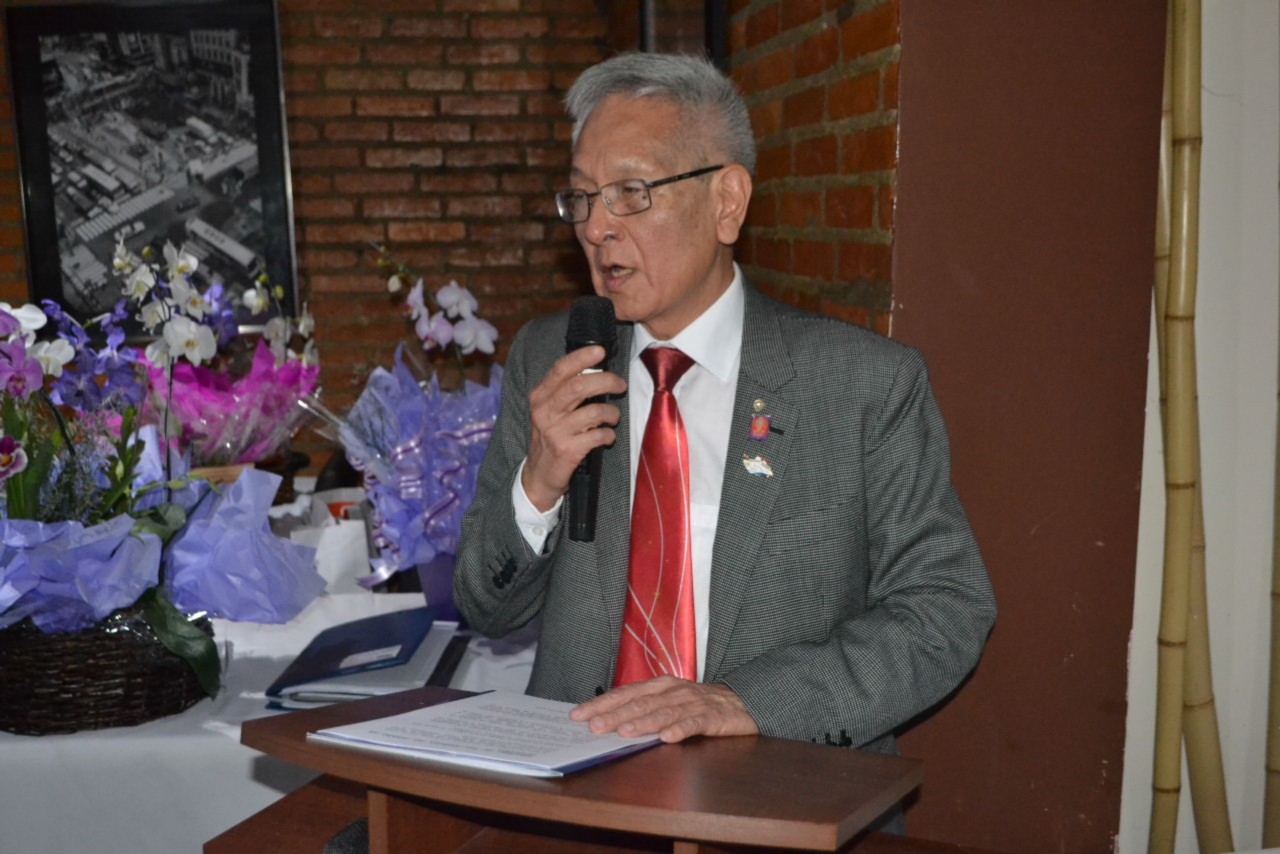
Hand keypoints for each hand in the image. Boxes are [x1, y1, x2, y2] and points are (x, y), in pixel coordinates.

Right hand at [522, 345, 625, 511]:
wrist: (538, 476)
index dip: (582, 357)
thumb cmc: (551, 438)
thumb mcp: (550, 411)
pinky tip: (607, 437)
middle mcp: (544, 411)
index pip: (561, 369)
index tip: (601, 350)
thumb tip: (596, 370)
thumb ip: (566, 392)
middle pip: (579, 386)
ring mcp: (555, 431)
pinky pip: (598, 436)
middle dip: (606, 380)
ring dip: (611, 413)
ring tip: (613, 417)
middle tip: (621, 384)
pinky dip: (608, 434)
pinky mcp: (567, 450)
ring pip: (593, 411)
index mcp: (540, 397)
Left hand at [569, 676, 758, 742]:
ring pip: (664, 712)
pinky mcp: (712, 717)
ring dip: (643, 723)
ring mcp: (693, 702)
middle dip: (615, 715)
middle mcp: (673, 691)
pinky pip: (694, 723)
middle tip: (594, 727)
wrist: (743, 702)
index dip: (601, 704)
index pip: (625, 694)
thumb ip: (644, 709)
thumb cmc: (700, 704)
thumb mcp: (670, 702)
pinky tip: (667, 738)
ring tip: (624, 732)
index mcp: (660, 686)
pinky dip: (680, 729)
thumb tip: (609, 723)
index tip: (578, 715)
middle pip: (640, 703)